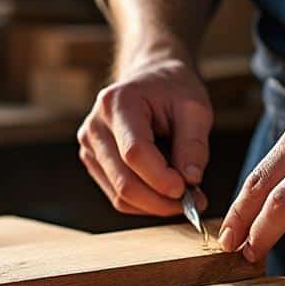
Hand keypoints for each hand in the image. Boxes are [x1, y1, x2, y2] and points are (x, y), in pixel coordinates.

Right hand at [77, 53, 212, 215]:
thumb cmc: (172, 90)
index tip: (188, 190)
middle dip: (161, 200)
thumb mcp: (194, 107)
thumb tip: (190, 181)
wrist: (150, 80)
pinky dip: (144, 202)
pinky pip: (117, 196)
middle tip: (193, 202)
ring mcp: (90, 147)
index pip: (134, 152)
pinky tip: (165, 192)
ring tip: (184, 197)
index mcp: (117, 104)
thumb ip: (194, 145)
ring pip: (120, 195)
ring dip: (154, 205)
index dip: (161, 178)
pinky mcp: (94, 163)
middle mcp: (95, 127)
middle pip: (123, 180)